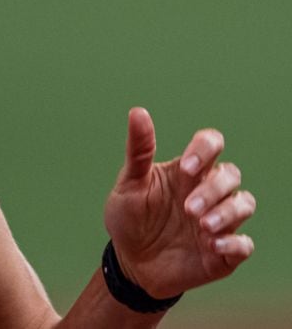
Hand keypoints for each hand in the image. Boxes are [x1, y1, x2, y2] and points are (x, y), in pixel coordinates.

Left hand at [103, 107, 255, 299]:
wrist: (129, 262)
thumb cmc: (129, 218)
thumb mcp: (129, 184)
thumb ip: (138, 150)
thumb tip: (138, 112)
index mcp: (185, 171)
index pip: (210, 144)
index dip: (205, 149)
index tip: (187, 167)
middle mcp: (207, 191)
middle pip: (231, 174)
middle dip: (213, 189)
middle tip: (188, 209)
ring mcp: (218, 220)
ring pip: (244, 204)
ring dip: (228, 212)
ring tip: (202, 225)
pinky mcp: (223, 251)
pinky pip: (244, 244)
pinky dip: (235, 243)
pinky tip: (214, 246)